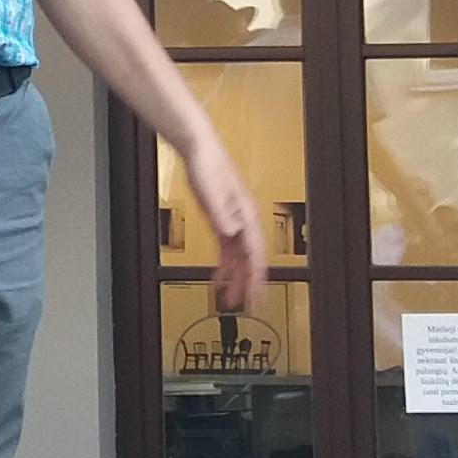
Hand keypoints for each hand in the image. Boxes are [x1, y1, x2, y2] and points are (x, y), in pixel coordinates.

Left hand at [180, 133, 266, 313]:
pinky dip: (223, 266)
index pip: (255, 254)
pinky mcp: (220, 220)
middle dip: (249, 284)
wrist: (200, 151)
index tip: (257, 295)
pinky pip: (225, 250)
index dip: (257, 277)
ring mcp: (232, 221)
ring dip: (235, 279)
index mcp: (246, 215)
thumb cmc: (208, 165)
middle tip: (248, 306)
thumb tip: (231, 232)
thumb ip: (222, 213)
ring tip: (231, 299)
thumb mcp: (212, 191)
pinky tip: (218, 278)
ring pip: (238, 258)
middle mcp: (242, 221)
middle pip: (249, 260)